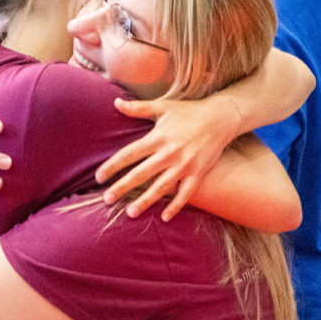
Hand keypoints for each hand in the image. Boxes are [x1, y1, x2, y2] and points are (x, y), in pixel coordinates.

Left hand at [96, 94, 240, 220]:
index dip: (113, 166)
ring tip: (130, 213)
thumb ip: (138, 108)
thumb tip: (115, 102)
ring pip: (161, 187)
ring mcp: (184, 165)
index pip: (129, 154)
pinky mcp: (198, 173)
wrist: (221, 118)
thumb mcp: (163, 107)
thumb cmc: (188, 111)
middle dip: (122, 187)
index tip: (99, 177)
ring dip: (146, 201)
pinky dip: (176, 206)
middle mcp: (169, 153)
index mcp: (157, 137)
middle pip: (141, 174)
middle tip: (107, 199)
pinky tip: (164, 217)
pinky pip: (185, 193)